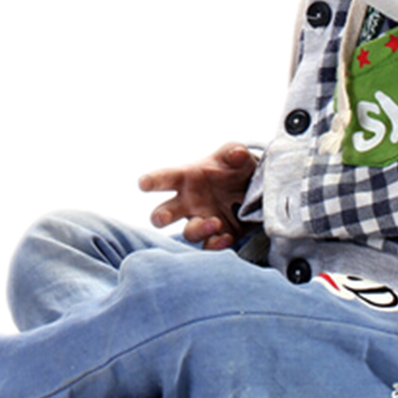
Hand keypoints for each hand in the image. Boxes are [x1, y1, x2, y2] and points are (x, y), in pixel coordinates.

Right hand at [138, 142, 256, 249]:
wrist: (254, 190)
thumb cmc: (235, 167)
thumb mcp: (236, 155)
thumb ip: (234, 152)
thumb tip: (238, 153)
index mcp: (186, 178)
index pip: (165, 178)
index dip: (152, 180)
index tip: (143, 183)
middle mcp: (187, 202)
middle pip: (163, 213)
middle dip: (161, 217)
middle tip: (163, 218)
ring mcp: (201, 221)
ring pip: (189, 233)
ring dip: (199, 229)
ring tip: (215, 222)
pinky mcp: (217, 236)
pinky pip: (210, 246)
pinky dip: (217, 245)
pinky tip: (226, 238)